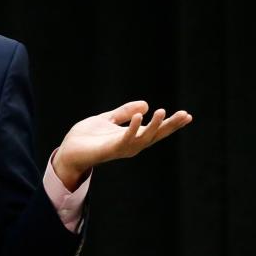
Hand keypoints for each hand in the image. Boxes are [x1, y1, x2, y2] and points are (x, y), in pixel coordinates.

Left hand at [53, 100, 192, 188]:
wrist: (68, 151)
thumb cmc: (86, 138)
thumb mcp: (107, 119)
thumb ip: (124, 112)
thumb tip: (145, 105)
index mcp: (131, 137)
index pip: (155, 130)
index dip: (171, 123)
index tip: (187, 115)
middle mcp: (130, 145)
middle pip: (155, 135)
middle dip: (170, 126)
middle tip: (185, 115)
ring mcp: (121, 148)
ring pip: (143, 138)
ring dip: (154, 126)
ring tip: (162, 112)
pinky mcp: (109, 149)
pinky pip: (124, 139)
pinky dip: (132, 128)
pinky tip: (138, 117)